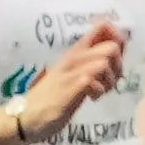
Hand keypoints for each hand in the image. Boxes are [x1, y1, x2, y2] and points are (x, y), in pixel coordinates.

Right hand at [11, 25, 127, 144]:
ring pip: (106, 62)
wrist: (26, 116)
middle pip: (112, 46)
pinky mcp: (71, 87)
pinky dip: (99, 91)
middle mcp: (74, 57)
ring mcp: (72, 71)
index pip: (102, 28)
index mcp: (76, 51)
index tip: (116, 57)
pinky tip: (91, 99)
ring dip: (110, 80)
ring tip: (99, 92)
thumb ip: (89, 64)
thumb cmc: (50, 96)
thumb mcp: (72, 74)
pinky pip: (95, 80)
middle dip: (119, 66)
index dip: (118, 38)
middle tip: (109, 81)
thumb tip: (113, 57)